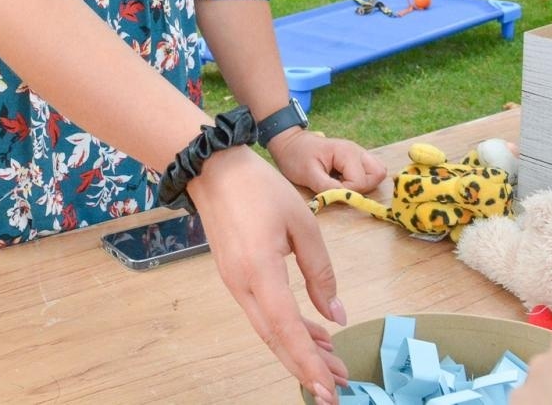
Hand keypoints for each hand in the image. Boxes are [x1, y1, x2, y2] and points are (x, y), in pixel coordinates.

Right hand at [186, 147, 348, 403]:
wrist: (213, 169)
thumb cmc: (260, 188)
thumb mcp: (302, 223)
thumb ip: (320, 271)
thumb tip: (335, 314)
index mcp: (260, 271)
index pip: (287, 328)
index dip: (309, 362)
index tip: (330, 389)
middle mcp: (242, 286)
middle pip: (275, 338)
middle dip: (306, 366)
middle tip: (338, 386)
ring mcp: (234, 283)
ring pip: (268, 328)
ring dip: (298, 349)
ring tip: (332, 362)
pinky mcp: (234, 277)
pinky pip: (262, 313)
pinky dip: (286, 329)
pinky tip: (310, 332)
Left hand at [267, 128, 386, 194]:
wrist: (289, 142)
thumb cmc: (296, 156)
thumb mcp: (308, 174)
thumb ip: (327, 187)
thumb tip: (345, 197)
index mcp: (346, 152)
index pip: (361, 181)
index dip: (347, 191)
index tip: (330, 187)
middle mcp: (357, 151)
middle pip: (378, 174)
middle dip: (361, 187)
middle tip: (339, 186)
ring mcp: (358, 153)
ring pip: (378, 172)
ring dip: (364, 184)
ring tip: (342, 183)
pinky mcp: (356, 158)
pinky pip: (369, 172)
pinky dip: (361, 180)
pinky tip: (343, 179)